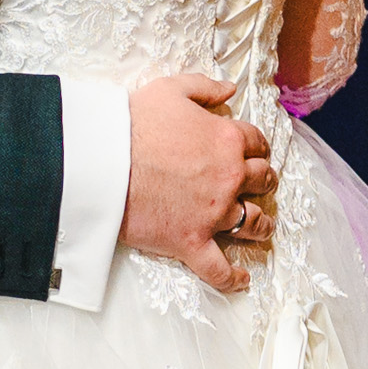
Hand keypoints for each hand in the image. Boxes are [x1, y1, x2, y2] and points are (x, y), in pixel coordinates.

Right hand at [126, 71, 278, 294]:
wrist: (103, 160)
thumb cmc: (133, 122)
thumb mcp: (171, 89)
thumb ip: (205, 87)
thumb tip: (230, 88)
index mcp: (227, 140)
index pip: (257, 142)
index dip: (257, 146)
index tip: (253, 151)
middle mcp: (229, 178)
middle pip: (262, 181)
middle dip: (263, 181)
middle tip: (258, 184)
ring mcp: (214, 214)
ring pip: (253, 223)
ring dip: (261, 225)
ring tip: (261, 228)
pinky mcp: (192, 242)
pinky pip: (219, 268)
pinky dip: (233, 278)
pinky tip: (242, 280)